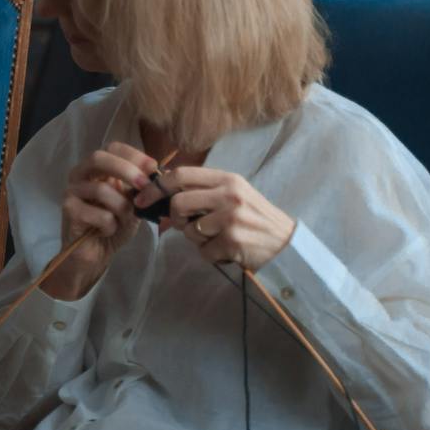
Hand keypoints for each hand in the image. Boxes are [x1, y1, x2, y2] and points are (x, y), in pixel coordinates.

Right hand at [44, 142, 160, 299]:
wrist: (94, 253)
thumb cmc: (113, 225)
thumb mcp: (133, 203)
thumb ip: (142, 187)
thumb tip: (165, 172)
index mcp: (96, 168)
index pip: (113, 148)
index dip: (134, 155)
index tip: (154, 168)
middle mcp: (80, 174)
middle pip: (99, 158)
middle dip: (126, 170)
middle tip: (144, 185)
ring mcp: (71, 191)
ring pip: (101, 189)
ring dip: (122, 208)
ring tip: (123, 221)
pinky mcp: (68, 211)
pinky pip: (99, 215)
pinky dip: (111, 226)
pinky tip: (107, 232)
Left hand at [138, 166, 296, 271]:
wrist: (287, 245)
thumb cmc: (254, 219)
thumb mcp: (232, 196)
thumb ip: (203, 192)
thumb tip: (162, 199)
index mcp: (227, 179)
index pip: (180, 175)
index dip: (156, 187)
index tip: (142, 199)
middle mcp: (229, 194)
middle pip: (178, 203)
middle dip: (176, 219)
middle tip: (187, 226)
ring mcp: (231, 218)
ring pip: (189, 230)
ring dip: (198, 240)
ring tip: (218, 238)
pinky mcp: (232, 241)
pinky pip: (203, 252)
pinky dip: (212, 255)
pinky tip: (228, 250)